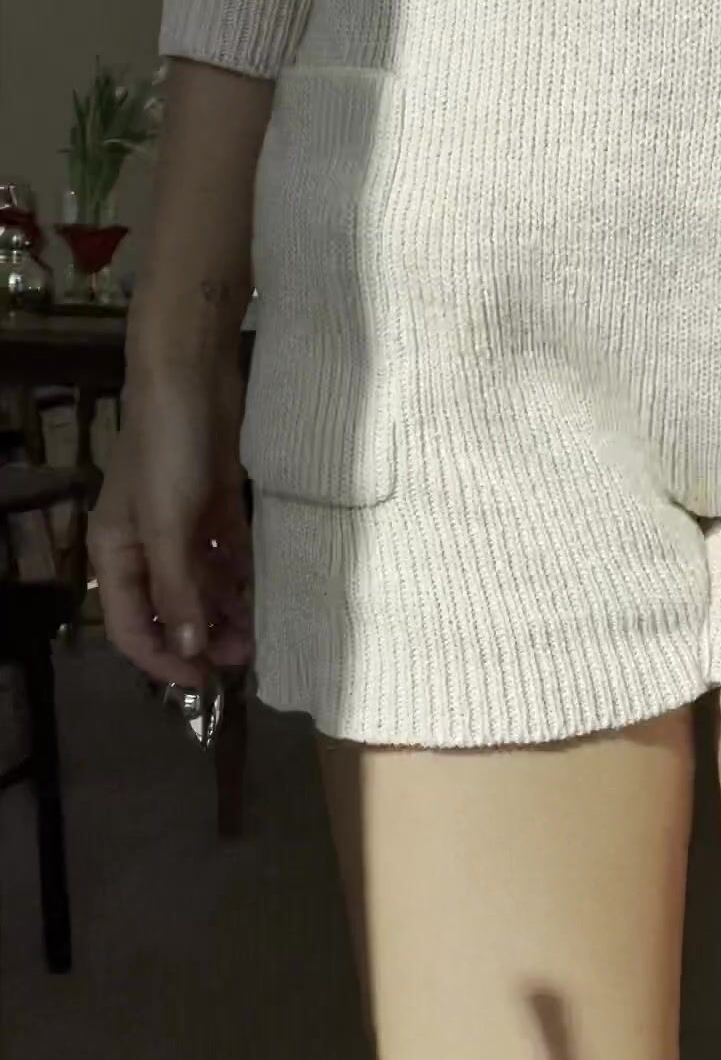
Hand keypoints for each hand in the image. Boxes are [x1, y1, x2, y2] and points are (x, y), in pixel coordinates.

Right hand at [88, 358, 253, 689]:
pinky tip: (264, 597)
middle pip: (171, 611)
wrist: (193, 376)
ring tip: (260, 634)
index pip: (132, 628)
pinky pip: (227, 558)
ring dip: (227, 613)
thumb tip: (190, 648)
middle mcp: (146, 547)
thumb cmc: (169, 450)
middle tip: (245, 659)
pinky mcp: (215, 508)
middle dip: (203, 639)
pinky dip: (241, 580)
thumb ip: (178, 589)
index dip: (166, 659)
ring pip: (202, 587)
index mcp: (117, 554)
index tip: (205, 683)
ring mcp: (182, 527)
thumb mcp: (169, 525)